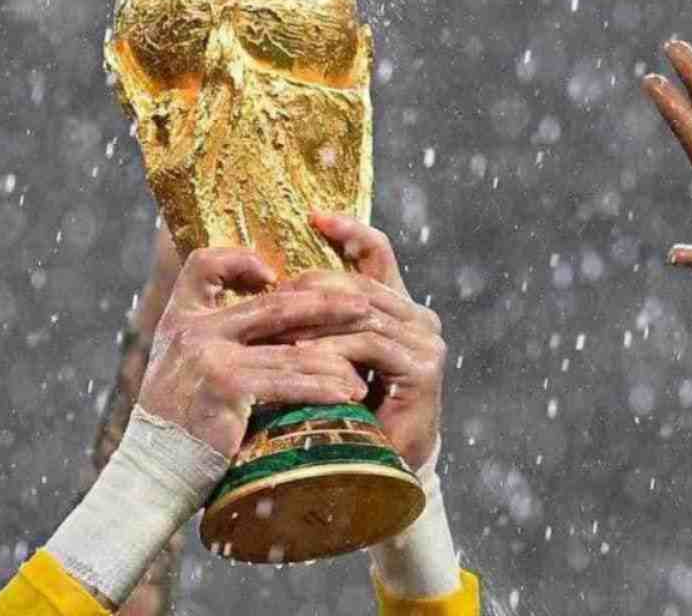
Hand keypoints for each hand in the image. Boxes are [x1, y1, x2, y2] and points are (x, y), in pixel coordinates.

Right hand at [137, 247, 371, 458]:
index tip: (273, 275)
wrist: (152, 470)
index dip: (239, 260)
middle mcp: (193, 330)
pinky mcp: (226, 387)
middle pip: (271, 304)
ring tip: (365, 363)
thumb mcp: (181, 366)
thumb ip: (211, 339)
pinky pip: (287, 383)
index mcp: (180, 317)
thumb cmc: (176, 421)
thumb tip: (269, 325)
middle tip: (361, 306)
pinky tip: (346, 393)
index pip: (202, 264)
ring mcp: (209, 356)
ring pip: (288, 349)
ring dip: (334, 357)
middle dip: (324, 304)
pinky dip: (321, 388)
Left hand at [275, 214, 446, 470]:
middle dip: (308, 287)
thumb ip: (314, 321)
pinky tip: (299, 356)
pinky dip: (330, 349)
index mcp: (396, 307)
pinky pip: (368, 346)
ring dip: (310, 320)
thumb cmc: (342, 413)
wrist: (375, 474)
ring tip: (270, 327)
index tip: (313, 216)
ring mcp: (425, 342)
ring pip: (359, 312)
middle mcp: (418, 318)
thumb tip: (268, 281)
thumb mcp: (324, 357)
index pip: (377, 253)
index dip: (349, 230)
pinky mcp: (424, 370)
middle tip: (266, 292)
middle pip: (357, 283)